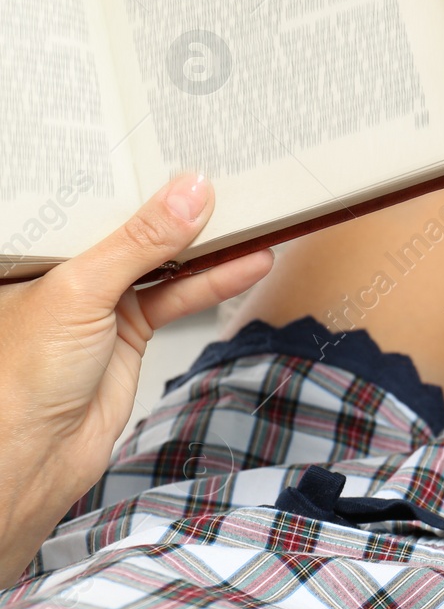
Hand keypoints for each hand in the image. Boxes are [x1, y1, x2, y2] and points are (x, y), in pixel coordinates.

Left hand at [0, 174, 272, 585]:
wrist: (29, 459)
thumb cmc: (19, 379)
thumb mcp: (82, 292)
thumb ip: (140, 242)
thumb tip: (188, 194)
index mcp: (35, 249)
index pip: (90, 197)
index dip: (132, 173)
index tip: (178, 149)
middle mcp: (65, 271)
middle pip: (132, 226)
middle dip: (177, 205)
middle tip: (227, 175)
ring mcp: (99, 303)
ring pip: (164, 261)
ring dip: (209, 245)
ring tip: (255, 215)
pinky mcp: (128, 333)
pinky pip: (179, 297)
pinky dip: (215, 282)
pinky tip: (248, 264)